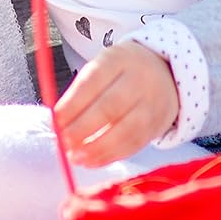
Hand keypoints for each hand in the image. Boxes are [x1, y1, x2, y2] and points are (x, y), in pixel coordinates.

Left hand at [53, 42, 178, 168]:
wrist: (164, 73)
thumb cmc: (122, 72)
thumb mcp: (103, 67)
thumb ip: (81, 91)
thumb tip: (58, 121)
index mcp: (119, 59)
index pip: (93, 81)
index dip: (73, 104)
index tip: (56, 121)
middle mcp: (139, 79)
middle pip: (110, 107)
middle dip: (83, 128)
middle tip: (64, 142)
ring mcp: (151, 103)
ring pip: (124, 130)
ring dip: (96, 148)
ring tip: (75, 156)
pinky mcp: (156, 125)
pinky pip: (132, 145)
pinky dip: (109, 156)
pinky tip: (91, 160)